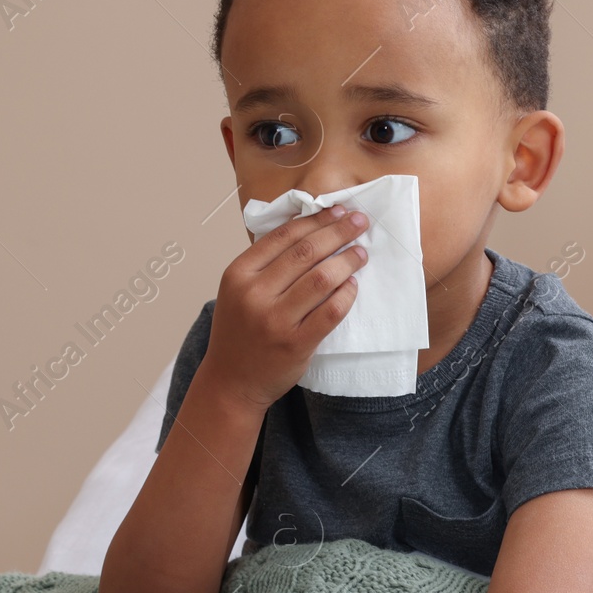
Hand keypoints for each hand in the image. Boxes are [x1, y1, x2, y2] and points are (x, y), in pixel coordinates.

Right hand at [200, 204, 369, 409]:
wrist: (231, 382)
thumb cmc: (240, 331)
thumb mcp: (238, 290)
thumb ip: (265, 263)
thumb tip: (310, 228)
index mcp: (238, 274)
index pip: (284, 236)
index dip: (316, 220)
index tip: (338, 210)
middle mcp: (254, 294)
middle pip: (306, 252)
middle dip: (338, 232)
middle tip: (359, 223)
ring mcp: (275, 320)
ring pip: (322, 279)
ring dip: (347, 261)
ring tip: (361, 253)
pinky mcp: (296, 344)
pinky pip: (331, 312)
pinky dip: (346, 295)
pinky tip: (353, 286)